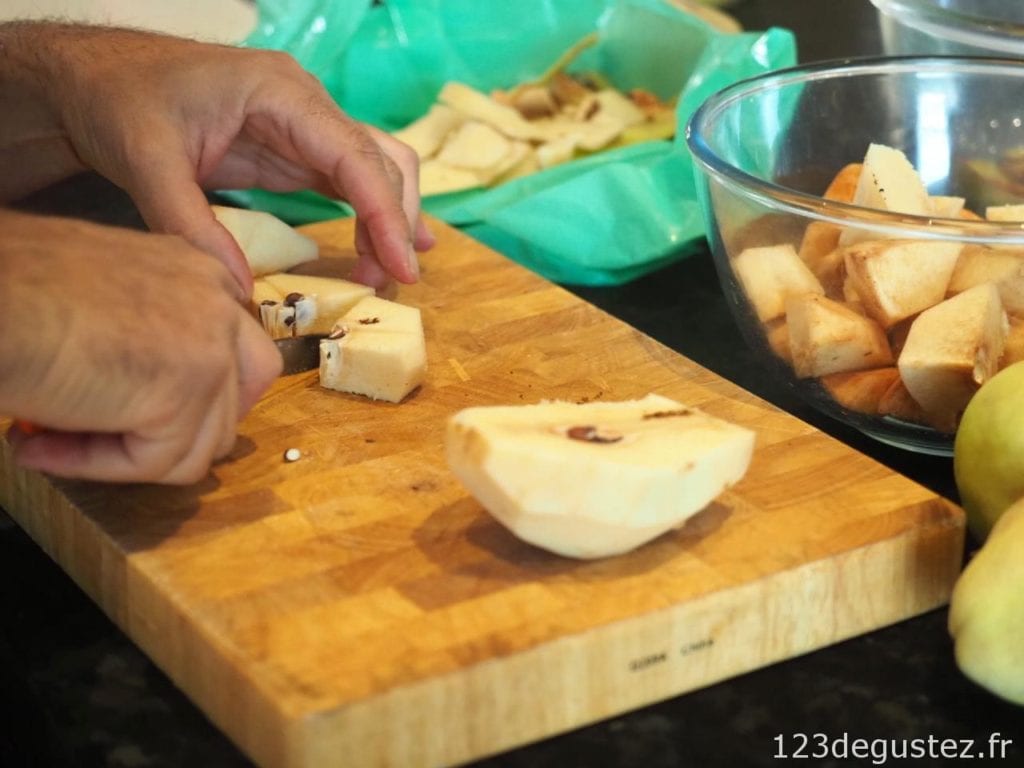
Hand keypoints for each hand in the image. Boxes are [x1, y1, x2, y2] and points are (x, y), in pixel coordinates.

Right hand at [0, 210, 281, 483]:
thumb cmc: (9, 287)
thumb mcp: (96, 290)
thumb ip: (140, 327)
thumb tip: (145, 389)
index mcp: (198, 271)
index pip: (236, 346)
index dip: (198, 391)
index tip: (139, 410)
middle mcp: (217, 303)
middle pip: (244, 393)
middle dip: (188, 428)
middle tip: (124, 441)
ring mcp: (211, 349)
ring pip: (200, 441)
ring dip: (128, 454)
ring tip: (51, 440)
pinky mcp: (186, 395)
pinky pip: (159, 463)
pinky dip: (101, 467)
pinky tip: (45, 447)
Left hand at [1, 23, 433, 291]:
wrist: (94, 79)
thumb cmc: (119, 100)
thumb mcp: (147, 162)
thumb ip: (191, 226)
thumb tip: (241, 292)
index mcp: (280, 93)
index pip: (355, 156)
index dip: (386, 214)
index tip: (403, 265)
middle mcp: (305, 104)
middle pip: (381, 161)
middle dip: (396, 222)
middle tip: (392, 280)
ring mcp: (303, 126)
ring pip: (375, 170)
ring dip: (390, 220)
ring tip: (389, 272)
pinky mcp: (292, 149)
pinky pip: (348, 182)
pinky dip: (370, 215)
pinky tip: (383, 248)